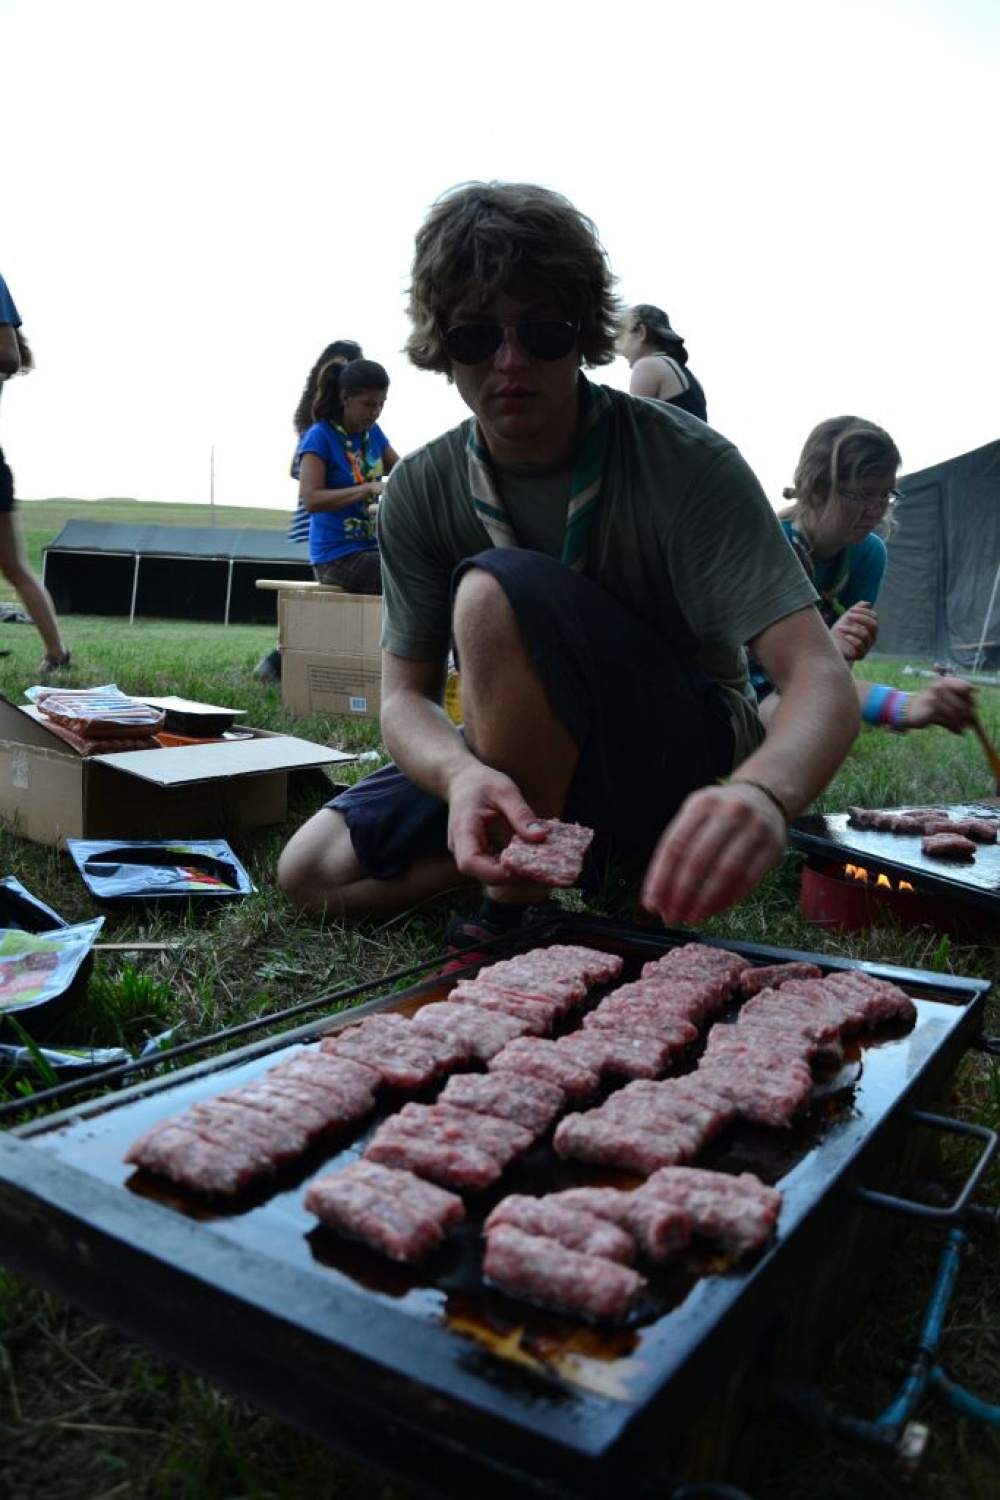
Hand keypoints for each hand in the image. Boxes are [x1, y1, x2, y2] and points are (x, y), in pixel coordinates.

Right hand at [446, 763, 545, 883]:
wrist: (463, 780)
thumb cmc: (482, 782)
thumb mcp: (504, 791)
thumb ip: (520, 813)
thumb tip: (540, 836)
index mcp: (462, 829)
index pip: (470, 862)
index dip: (495, 871)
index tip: (523, 869)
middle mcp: (460, 846)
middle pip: (482, 873)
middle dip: (512, 877)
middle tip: (541, 872)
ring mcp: (467, 851)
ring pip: (488, 874)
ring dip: (514, 875)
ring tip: (540, 868)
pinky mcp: (477, 852)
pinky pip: (492, 866)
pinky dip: (511, 867)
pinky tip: (530, 861)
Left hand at [640, 781, 786, 927]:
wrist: (765, 797)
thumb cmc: (719, 815)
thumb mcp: (696, 816)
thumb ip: (677, 849)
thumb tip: (658, 896)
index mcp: (701, 803)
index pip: (675, 845)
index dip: (661, 878)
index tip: (652, 904)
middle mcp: (729, 812)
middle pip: (698, 859)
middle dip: (680, 894)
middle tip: (670, 917)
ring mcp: (755, 828)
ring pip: (725, 872)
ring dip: (705, 901)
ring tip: (692, 918)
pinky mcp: (774, 847)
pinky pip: (748, 879)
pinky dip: (729, 898)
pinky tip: (715, 911)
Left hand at [831, 602, 878, 662]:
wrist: (829, 647)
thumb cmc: (839, 632)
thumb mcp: (847, 618)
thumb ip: (857, 610)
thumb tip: (867, 603)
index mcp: (870, 628)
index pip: (874, 617)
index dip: (864, 611)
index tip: (851, 609)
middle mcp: (871, 638)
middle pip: (873, 625)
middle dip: (860, 618)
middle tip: (848, 616)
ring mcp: (867, 647)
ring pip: (865, 635)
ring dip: (852, 629)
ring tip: (840, 628)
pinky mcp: (860, 655)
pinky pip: (859, 645)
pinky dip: (852, 639)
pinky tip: (844, 636)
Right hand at [906, 677, 976, 733]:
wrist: (909, 710)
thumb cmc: (930, 702)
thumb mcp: (943, 694)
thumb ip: (958, 693)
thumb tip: (976, 697)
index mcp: (943, 682)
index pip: (965, 688)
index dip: (971, 699)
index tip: (973, 706)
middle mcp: (939, 689)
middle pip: (962, 704)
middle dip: (968, 715)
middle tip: (970, 722)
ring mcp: (934, 700)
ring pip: (956, 715)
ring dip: (962, 724)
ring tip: (963, 728)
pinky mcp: (931, 713)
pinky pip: (948, 722)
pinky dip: (955, 729)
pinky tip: (958, 732)